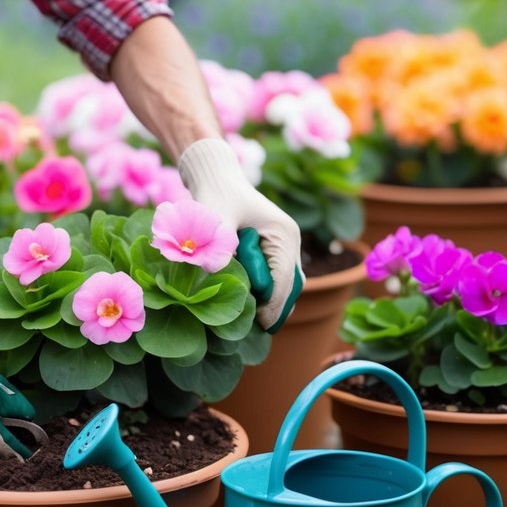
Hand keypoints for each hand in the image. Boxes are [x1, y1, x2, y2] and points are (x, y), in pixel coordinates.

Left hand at [178, 138, 303, 331]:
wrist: (215, 177)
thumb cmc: (215, 194)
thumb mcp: (216, 219)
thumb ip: (218, 245)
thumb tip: (217, 275)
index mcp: (283, 233)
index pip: (285, 279)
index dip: (274, 304)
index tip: (261, 324)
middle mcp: (289, 241)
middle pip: (291, 286)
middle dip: (277, 308)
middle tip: (258, 330)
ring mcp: (283, 246)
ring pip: (287, 285)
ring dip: (273, 304)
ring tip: (255, 324)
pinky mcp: (272, 250)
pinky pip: (276, 278)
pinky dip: (267, 294)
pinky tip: (251, 308)